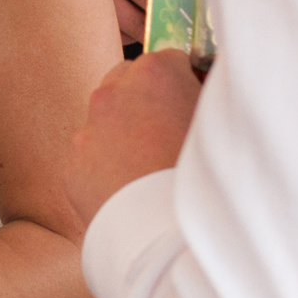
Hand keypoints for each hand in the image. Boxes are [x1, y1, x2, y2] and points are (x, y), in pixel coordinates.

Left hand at [68, 50, 201, 235]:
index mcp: (154, 73)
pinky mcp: (73, 168)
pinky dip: (107, 169)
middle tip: (170, 134)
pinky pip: (91, 160)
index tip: (190, 102)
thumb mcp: (225, 125)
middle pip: (129, 83)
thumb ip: (211, 97)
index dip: (183, 82)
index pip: (168, 59)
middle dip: (147, 101)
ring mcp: (87, 131)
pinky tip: (133, 190)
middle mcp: (112, 93)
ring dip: (124, 135)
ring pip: (106, 122)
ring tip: (152, 169)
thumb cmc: (207, 180)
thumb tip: (209, 88)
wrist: (168, 237)